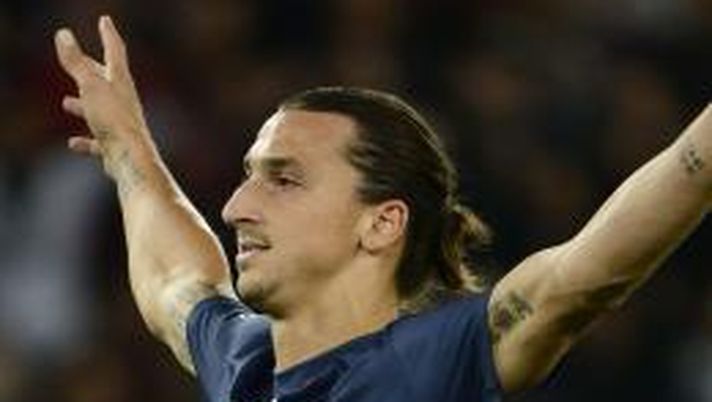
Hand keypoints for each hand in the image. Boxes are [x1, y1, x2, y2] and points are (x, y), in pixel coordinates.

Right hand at [55, 15, 151, 178]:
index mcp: (120, 82)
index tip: (105, 20)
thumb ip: (76, 62)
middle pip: (107, 81)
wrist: (131, 159)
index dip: (108, 34)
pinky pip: (98, 142)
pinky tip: (72, 144)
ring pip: (100, 111)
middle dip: (93, 70)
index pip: (114, 51)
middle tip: (82, 61)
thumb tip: (63, 35)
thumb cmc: (114, 120)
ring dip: (84, 105)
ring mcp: (120, 124)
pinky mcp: (115, 146)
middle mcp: (123, 101)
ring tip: (67, 103)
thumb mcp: (90, 86)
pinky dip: (85, 141)